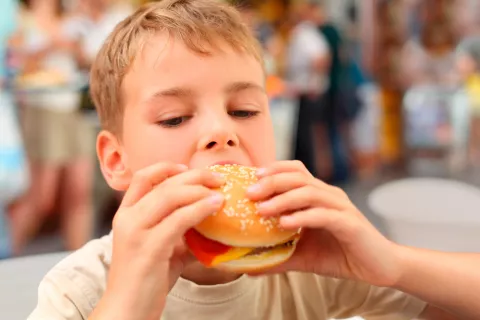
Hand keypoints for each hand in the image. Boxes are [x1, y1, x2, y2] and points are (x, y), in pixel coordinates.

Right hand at [92, 163, 224, 319]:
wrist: (128, 310)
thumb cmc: (146, 280)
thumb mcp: (162, 248)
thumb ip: (179, 232)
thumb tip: (209, 224)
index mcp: (126, 214)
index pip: (143, 177)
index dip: (167, 168)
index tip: (188, 169)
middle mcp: (127, 218)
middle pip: (163, 183)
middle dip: (194, 176)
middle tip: (219, 178)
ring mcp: (136, 232)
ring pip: (170, 196)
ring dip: (200, 189)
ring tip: (221, 191)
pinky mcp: (149, 248)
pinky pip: (179, 219)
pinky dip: (200, 209)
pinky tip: (215, 207)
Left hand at [246, 161, 400, 286]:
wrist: (379, 267)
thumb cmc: (341, 255)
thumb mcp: (303, 256)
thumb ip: (278, 256)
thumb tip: (248, 266)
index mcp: (319, 195)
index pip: (295, 171)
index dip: (273, 169)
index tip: (250, 178)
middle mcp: (329, 195)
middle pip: (298, 177)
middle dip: (271, 181)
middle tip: (249, 193)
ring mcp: (341, 208)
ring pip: (309, 192)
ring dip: (283, 199)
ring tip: (262, 210)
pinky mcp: (350, 224)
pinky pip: (323, 215)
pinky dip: (302, 217)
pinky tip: (285, 224)